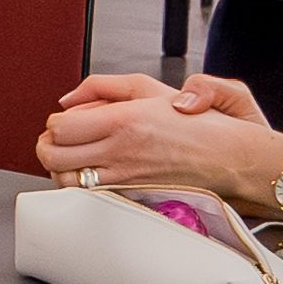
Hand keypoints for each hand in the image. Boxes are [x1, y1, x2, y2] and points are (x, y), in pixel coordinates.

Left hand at [38, 73, 282, 199]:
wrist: (235, 159)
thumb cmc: (200, 124)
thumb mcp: (153, 88)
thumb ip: (104, 86)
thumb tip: (69, 98)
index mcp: (125, 121)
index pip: (60, 127)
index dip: (54, 124)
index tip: (64, 122)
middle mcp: (122, 152)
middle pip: (54, 156)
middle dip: (48, 146)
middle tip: (57, 141)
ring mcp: (127, 179)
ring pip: (67, 180)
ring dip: (61, 168)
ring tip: (71, 158)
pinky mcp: (134, 197)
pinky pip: (90, 196)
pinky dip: (80, 186)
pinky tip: (90, 174)